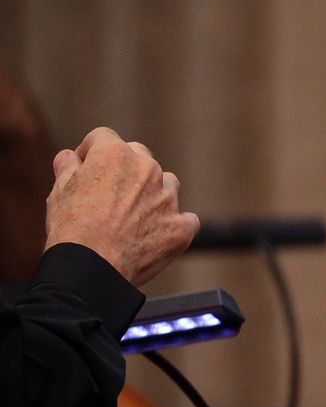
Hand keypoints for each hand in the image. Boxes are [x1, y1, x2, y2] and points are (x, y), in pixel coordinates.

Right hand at [44, 128, 197, 286]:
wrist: (91, 268)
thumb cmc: (71, 229)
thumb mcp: (58, 192)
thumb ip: (68, 168)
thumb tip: (69, 156)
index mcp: (114, 155)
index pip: (103, 138)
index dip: (90, 152)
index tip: (83, 169)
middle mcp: (147, 169)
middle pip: (138, 156)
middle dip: (124, 170)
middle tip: (107, 196)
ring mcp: (168, 198)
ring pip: (166, 184)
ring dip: (152, 194)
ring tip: (130, 218)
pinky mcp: (181, 226)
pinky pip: (185, 218)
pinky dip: (172, 224)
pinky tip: (155, 235)